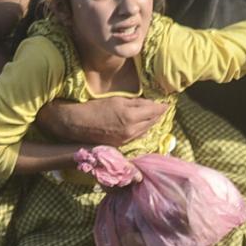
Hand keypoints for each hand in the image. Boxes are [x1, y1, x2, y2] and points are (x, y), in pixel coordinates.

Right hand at [35, 95, 166, 148]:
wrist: (77, 123)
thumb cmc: (94, 107)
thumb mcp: (116, 100)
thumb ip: (134, 102)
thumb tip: (148, 103)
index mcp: (130, 116)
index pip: (153, 111)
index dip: (161, 106)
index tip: (167, 103)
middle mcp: (131, 130)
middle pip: (152, 122)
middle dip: (158, 115)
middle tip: (164, 108)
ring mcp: (127, 139)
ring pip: (146, 130)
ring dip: (152, 123)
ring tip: (155, 116)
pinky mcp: (121, 144)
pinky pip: (137, 136)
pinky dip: (143, 130)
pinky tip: (143, 126)